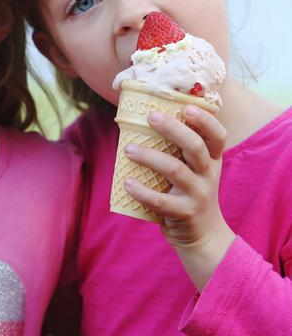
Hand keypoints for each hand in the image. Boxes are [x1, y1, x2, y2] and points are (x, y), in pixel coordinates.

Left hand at [123, 105, 235, 289]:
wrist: (203, 236)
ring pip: (175, 171)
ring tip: (128, 149)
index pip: (218, 135)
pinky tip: (127, 182)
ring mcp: (199, 195)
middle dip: (173, 129)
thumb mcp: (195, 170)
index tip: (186, 107)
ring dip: (149, 157)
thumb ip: (180, 149)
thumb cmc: (189, 193)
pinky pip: (161, 201)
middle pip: (196, 147)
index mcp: (212, 160)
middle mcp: (209, 175)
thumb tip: (146, 117)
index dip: (205, 120)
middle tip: (150, 116)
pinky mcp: (185, 213)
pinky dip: (142, 191)